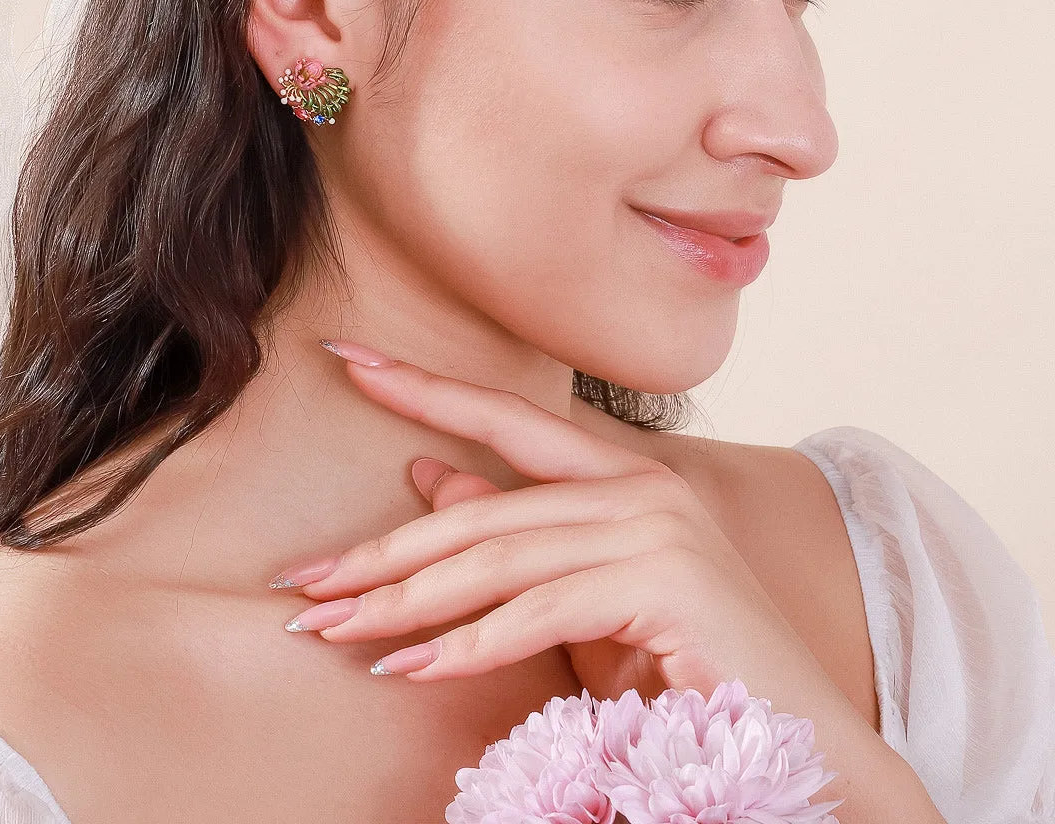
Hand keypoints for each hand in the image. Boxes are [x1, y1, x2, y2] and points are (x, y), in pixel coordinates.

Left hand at [270, 345, 846, 718]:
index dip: (421, 384)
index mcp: (620, 474)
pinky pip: (536, 610)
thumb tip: (425, 475)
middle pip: (479, 509)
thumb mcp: (572, 596)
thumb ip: (508, 535)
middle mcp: (638, 486)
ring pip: (495, 558)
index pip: (503, 415)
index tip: (346, 356)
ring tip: (329, 629)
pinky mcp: (661, 583)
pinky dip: (464, 643)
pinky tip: (406, 666)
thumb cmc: (677, 669)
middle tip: (301, 579)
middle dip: (381, 549)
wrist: (795, 739)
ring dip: (402, 603)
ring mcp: (654, 528)